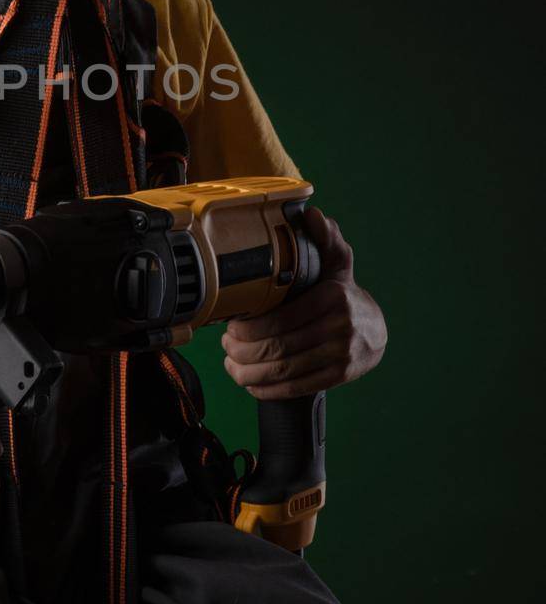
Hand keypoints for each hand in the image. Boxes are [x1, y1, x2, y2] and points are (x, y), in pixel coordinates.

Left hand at [220, 206, 386, 398]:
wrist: (376, 331)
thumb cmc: (344, 295)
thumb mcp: (337, 264)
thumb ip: (324, 239)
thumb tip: (313, 214)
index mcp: (332, 297)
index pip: (281, 318)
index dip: (249, 327)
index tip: (230, 326)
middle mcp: (339, 327)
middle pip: (279, 347)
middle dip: (244, 350)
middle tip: (226, 346)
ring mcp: (341, 355)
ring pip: (285, 370)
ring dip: (250, 372)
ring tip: (232, 364)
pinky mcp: (339, 376)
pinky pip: (297, 387)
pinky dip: (268, 389)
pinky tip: (250, 383)